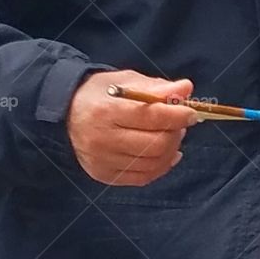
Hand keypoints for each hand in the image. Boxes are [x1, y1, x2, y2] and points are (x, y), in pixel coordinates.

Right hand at [67, 71, 197, 185]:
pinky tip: (166, 153)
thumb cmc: (102, 94)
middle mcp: (101, 139)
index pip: (150, 117)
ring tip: (170, 134)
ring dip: (171, 149)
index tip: (192, 113)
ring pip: (153, 163)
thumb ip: (157, 87)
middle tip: (180, 123)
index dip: (177, 115)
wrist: (67, 112)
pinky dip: (161, 166)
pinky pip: (143, 177)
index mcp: (106, 110)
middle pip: (155, 144)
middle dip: (176, 133)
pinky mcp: (104, 175)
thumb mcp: (127, 81)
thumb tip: (186, 88)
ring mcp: (102, 161)